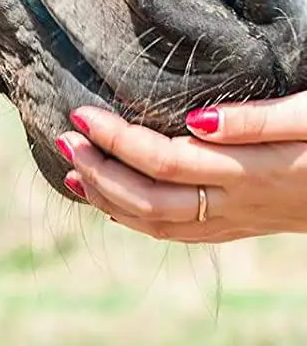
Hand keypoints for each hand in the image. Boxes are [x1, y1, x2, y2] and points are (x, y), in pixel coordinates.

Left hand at [58, 99, 306, 241]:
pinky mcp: (241, 225)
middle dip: (98, 171)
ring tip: (71, 167)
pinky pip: (179, 233)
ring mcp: (238, 219)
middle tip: (63, 137)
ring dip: (108, 197)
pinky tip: (109, 201)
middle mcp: (237, 202)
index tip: (82, 113)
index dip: (117, 140)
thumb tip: (194, 121)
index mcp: (247, 171)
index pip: (163, 162)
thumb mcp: (306, 114)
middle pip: (150, 200)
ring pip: (159, 224)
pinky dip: (135, 218)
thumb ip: (252, 119)